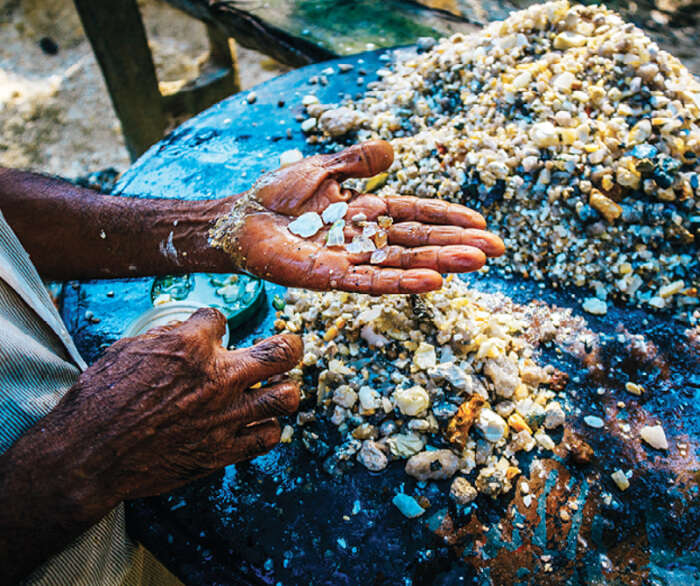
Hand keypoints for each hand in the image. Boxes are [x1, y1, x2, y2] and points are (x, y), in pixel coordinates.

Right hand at [12, 308, 301, 505]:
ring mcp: (226, 416)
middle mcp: (218, 377)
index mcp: (191, 345)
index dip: (213, 325)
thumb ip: (167, 337)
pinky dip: (266, 428)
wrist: (90, 454)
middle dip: (290, 345)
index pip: (220, 318)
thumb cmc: (100, 398)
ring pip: (287, 397)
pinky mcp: (223, 450)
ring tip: (275, 389)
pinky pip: (269, 437)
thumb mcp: (128, 350)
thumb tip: (188, 330)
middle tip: (287, 347)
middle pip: (283, 351)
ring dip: (284, 390)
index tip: (208, 334)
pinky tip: (254, 424)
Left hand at [211, 140, 504, 293]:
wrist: (240, 219)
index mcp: (366, 211)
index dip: (446, 218)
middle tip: (496, 249)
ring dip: (439, 262)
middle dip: (456, 244)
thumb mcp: (321, 168)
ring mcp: (350, 259)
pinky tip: (431, 282)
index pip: (415, 214)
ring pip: (402, 261)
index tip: (480, 224)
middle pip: (417, 240)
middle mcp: (364, 238)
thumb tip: (393, 151)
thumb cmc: (277, 195)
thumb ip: (356, 162)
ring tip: (476, 262)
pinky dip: (401, 281)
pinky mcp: (330, 277)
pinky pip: (371, 280)